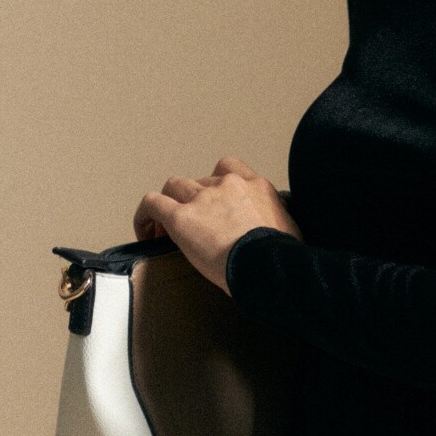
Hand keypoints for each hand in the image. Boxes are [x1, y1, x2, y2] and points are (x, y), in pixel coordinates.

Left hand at [133, 156, 302, 293]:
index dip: (216, 184)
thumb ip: (278, 222)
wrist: (267, 267)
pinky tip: (145, 232)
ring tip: (164, 227)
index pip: (230, 169)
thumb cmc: (281, 258)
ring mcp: (202, 199)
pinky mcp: (180, 217)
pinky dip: (145, 215)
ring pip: (174, 186)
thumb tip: (278, 234)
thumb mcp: (290, 231)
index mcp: (257, 187)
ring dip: (169, 202)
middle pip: (199, 180)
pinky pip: (152, 204)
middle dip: (193, 199)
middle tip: (192, 222)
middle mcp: (228, 185)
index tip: (213, 201)